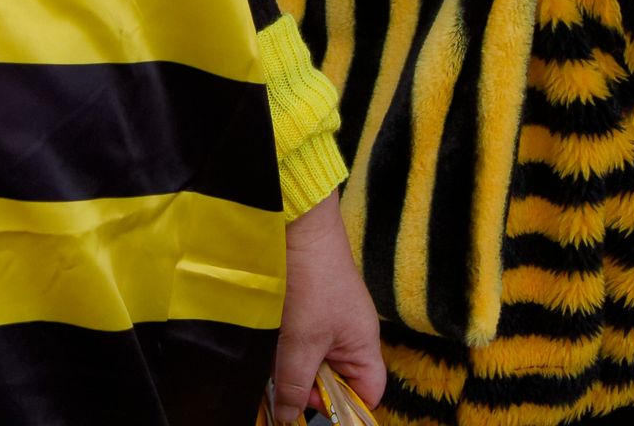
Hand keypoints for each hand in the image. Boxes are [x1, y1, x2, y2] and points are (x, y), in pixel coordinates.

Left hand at [271, 194, 384, 422]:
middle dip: (306, 387)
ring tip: (271, 359)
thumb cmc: (311, 282)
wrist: (296, 226)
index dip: (343, 406)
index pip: (367, 392)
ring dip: (289, 366)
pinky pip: (295, 341)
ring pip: (309, 361)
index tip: (310, 406)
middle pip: (333, 380)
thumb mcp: (302, 342)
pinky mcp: (304, 308)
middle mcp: (348, 336)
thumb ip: (295, 384)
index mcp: (363, 345)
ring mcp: (325, 321)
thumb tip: (288, 417)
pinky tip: (265, 342)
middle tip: (282, 384)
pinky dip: (280, 347)